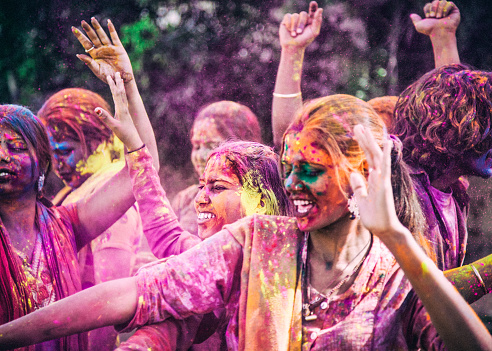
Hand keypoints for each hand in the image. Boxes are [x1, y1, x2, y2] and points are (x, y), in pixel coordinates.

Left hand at [72, 18, 133, 82]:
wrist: (121, 80)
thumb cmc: (109, 78)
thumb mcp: (97, 71)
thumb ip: (89, 63)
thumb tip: (78, 55)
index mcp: (95, 55)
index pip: (86, 43)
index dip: (80, 36)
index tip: (73, 29)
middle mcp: (101, 50)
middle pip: (93, 37)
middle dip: (88, 30)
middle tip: (82, 22)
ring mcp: (110, 48)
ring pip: (102, 36)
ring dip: (97, 27)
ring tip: (92, 19)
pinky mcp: (119, 49)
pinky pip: (114, 38)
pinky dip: (112, 30)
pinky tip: (108, 22)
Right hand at [95, 72, 142, 150]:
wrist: (134, 140)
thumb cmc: (123, 134)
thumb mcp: (113, 126)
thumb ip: (105, 117)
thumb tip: (96, 109)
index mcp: (121, 109)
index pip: (116, 94)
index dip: (112, 84)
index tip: (109, 75)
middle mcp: (124, 108)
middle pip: (121, 92)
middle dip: (118, 82)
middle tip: (117, 72)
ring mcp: (126, 111)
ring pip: (123, 96)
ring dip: (121, 87)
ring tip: (120, 80)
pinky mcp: (126, 114)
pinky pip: (124, 101)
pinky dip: (122, 95)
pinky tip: (121, 95)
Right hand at [280, 1, 322, 49]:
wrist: (292, 47)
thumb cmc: (304, 41)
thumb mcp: (314, 32)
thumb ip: (317, 21)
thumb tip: (320, 9)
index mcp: (310, 20)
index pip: (313, 10)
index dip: (313, 6)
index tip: (313, 3)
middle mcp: (302, 18)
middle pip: (303, 14)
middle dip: (301, 24)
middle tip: (300, 33)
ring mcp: (294, 18)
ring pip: (295, 15)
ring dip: (295, 26)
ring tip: (294, 34)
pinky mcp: (287, 20)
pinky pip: (288, 16)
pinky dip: (289, 24)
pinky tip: (289, 30)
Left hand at [349, 125, 403, 239]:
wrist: (383, 230)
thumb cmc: (374, 216)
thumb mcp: (361, 199)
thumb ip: (359, 186)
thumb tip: (354, 173)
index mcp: (374, 179)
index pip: (368, 158)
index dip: (363, 145)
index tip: (358, 132)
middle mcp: (380, 177)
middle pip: (372, 154)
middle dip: (365, 140)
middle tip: (358, 126)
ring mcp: (383, 181)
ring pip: (378, 158)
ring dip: (372, 144)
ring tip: (365, 130)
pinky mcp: (384, 188)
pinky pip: (385, 170)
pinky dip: (385, 157)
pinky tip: (385, 144)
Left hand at [410, 0, 459, 36]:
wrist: (439, 32)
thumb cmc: (430, 30)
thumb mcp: (419, 26)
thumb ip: (415, 20)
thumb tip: (411, 15)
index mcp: (432, 13)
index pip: (429, 5)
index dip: (428, 9)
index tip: (428, 17)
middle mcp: (439, 11)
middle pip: (435, 1)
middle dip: (433, 8)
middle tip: (433, 17)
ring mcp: (447, 10)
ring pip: (442, 1)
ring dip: (439, 9)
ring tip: (439, 17)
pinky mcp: (454, 11)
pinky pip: (450, 3)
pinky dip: (445, 9)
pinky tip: (444, 16)